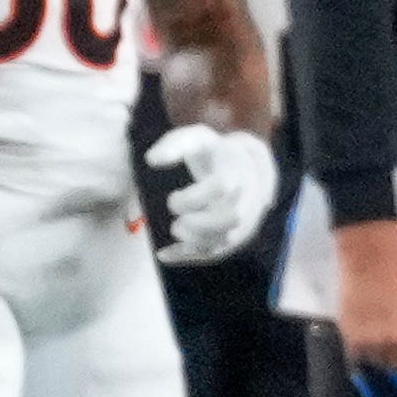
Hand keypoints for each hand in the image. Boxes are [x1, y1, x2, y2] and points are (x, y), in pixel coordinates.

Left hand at [152, 124, 279, 265]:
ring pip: (227, 239)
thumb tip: (151, 160)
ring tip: (176, 230)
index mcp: (235, 170)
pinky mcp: (234, 235)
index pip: (220, 188)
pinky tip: (164, 254)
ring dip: (196, 242)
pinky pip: (216, 252)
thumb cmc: (210, 152)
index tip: (173, 198)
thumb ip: (172, 146)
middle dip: (200, 225)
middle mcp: (245, 196)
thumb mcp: (193, 140)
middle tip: (178, 222)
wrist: (238, 166)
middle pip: (232, 218)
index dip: (192, 199)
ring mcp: (243, 218)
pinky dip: (190, 256)